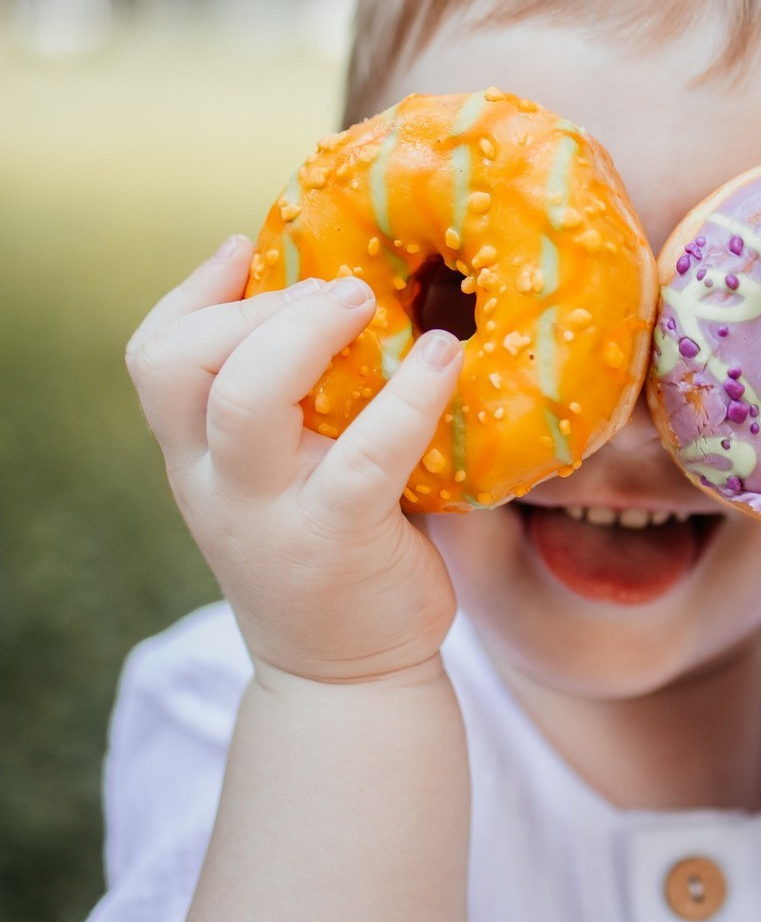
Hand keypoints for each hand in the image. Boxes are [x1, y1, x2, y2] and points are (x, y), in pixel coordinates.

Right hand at [125, 235, 463, 684]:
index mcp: (199, 458)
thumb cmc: (332, 548)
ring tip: (367, 300)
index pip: (154, 360)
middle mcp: (216, 483)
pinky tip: (444, 359)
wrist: (347, 674)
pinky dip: (406, 397)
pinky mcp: (338, 540)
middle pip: (183, 366)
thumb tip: (340, 304)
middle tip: (338, 285)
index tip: (246, 247)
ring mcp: (269, 514)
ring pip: (244, 400)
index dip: (191, 294)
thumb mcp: (283, 478)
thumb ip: (291, 407)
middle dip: (254, 306)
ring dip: (304, 333)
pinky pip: (365, 455)